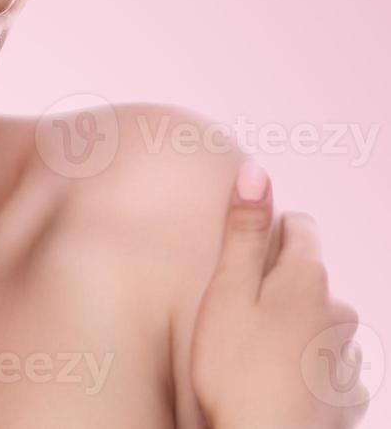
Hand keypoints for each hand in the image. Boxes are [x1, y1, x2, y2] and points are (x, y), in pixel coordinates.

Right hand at [189, 161, 369, 428]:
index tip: (242, 249)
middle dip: (276, 280)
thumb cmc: (237, 373)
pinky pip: (326, 363)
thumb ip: (242, 230)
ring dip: (291, 324)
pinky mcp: (344, 398)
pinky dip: (304, 364)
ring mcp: (345, 358)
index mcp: (306, 278)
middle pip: (307, 274)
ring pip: (318, 319)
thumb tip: (256, 172)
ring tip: (251, 347)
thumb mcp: (226, 291)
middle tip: (234, 306)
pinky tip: (275, 379)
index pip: (299, 226)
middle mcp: (337, 312)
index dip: (268, 229)